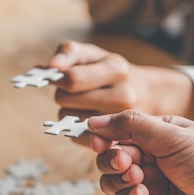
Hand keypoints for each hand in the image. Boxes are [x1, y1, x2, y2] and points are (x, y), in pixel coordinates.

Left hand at [46, 41, 193, 144]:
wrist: (147, 93)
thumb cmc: (111, 71)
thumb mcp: (94, 54)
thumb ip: (69, 53)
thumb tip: (46, 67)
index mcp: (116, 69)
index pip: (71, 79)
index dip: (55, 77)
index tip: (50, 75)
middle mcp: (123, 95)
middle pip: (64, 98)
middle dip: (61, 91)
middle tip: (72, 89)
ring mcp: (120, 121)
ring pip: (66, 117)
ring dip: (66, 109)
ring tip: (81, 103)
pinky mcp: (113, 140)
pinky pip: (75, 136)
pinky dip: (73, 127)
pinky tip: (83, 117)